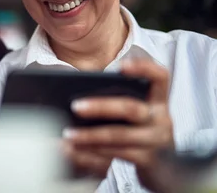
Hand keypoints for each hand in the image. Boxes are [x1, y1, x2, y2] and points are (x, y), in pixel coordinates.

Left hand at [62, 58, 173, 191]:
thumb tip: (79, 90)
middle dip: (100, 107)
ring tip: (69, 134)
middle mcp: (161, 117)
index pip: (159, 77)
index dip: (144, 68)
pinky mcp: (150, 160)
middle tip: (75, 106)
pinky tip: (79, 148)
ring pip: (121, 135)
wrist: (164, 168)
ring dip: (91, 134)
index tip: (121, 66)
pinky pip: (119, 153)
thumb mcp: (138, 112)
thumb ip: (119, 98)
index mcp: (158, 99)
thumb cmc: (140, 130)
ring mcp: (157, 140)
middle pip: (130, 108)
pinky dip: (96, 150)